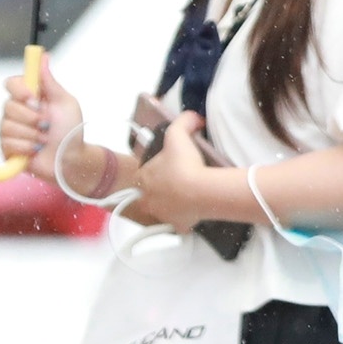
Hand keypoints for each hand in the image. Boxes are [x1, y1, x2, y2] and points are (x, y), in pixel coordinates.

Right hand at [0, 54, 84, 168]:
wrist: (71, 160)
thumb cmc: (70, 131)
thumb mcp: (65, 102)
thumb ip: (50, 81)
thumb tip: (43, 56)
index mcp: (29, 97)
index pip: (11, 83)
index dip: (20, 91)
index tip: (35, 99)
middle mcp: (16, 112)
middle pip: (8, 106)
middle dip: (32, 118)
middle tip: (47, 125)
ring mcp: (10, 130)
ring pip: (7, 126)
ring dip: (32, 135)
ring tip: (44, 140)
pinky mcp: (7, 149)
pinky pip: (7, 143)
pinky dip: (26, 148)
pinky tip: (36, 150)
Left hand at [133, 111, 225, 230]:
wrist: (199, 191)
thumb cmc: (184, 165)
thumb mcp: (178, 133)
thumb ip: (183, 121)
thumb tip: (193, 117)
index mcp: (143, 178)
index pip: (142, 175)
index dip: (153, 171)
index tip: (166, 168)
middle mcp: (148, 199)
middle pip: (150, 195)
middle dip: (161, 190)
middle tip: (178, 183)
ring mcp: (162, 214)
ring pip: (163, 210)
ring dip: (171, 205)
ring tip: (186, 198)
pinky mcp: (177, 226)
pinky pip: (178, 224)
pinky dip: (184, 220)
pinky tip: (193, 212)